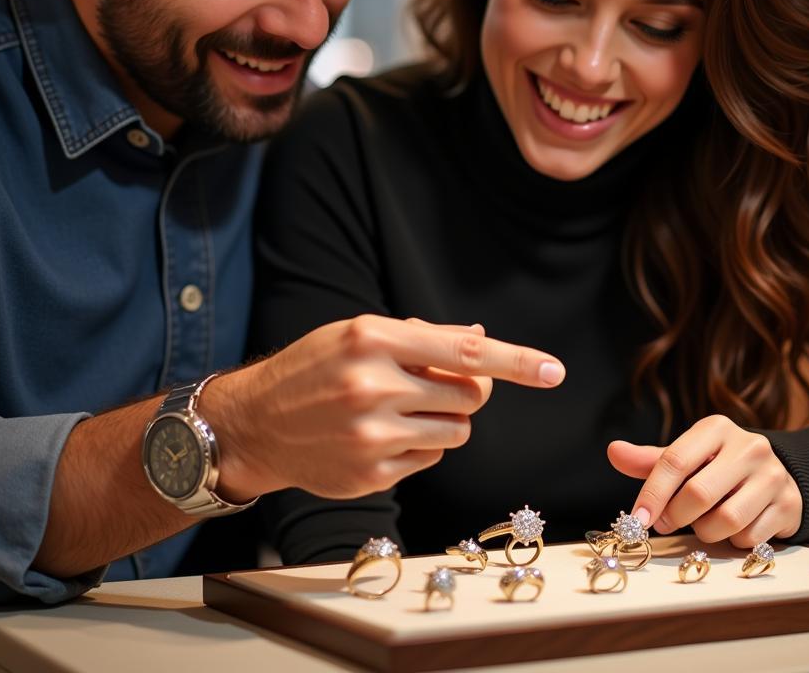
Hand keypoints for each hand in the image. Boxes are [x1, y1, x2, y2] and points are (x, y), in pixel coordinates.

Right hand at [209, 315, 565, 500]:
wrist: (255, 423)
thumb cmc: (313, 368)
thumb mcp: (359, 333)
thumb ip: (422, 337)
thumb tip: (481, 340)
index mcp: (374, 340)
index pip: (464, 352)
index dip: (516, 361)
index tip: (554, 371)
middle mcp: (375, 386)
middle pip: (469, 396)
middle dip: (466, 390)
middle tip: (434, 385)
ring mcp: (373, 436)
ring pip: (457, 431)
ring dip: (444, 420)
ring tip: (402, 409)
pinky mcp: (373, 474)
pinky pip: (430, 459)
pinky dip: (420, 446)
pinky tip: (381, 436)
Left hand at [607, 415, 802, 548]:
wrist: (775, 473)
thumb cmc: (718, 466)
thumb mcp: (686, 456)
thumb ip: (650, 460)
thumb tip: (613, 451)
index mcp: (716, 428)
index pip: (675, 460)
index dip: (652, 493)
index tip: (637, 518)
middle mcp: (749, 446)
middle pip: (698, 494)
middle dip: (676, 516)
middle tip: (667, 523)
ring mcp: (773, 475)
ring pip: (726, 520)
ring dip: (705, 531)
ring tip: (703, 522)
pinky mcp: (789, 504)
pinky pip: (750, 537)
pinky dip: (734, 541)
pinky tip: (734, 527)